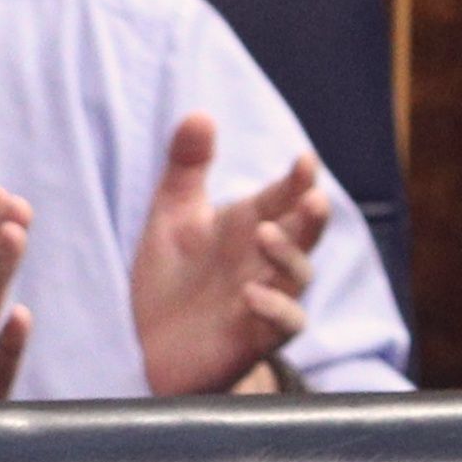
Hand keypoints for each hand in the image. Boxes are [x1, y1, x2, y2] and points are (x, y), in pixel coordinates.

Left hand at [129, 115, 326, 395]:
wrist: (149, 347)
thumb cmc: (169, 277)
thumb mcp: (171, 216)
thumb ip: (186, 167)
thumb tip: (200, 114)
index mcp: (249, 225)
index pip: (283, 196)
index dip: (297, 179)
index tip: (303, 160)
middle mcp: (264, 260)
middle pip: (305, 234)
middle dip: (312, 216)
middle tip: (312, 196)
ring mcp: (264, 298)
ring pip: (299, 276)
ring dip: (289, 255)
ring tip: (267, 234)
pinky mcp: (254, 338)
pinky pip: (283, 325)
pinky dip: (275, 309)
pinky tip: (251, 295)